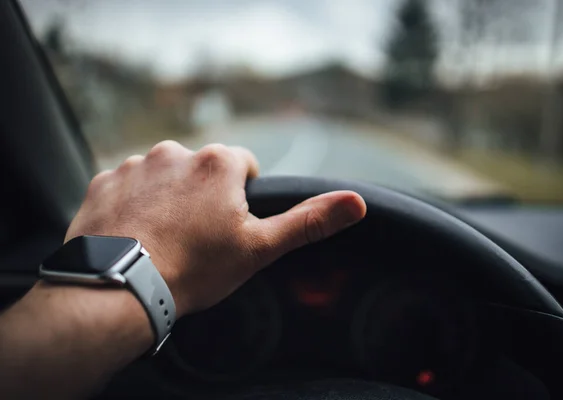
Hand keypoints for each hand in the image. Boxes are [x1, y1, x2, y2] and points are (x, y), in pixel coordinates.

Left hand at [66, 141, 365, 316]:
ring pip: (164, 176)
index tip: (228, 225)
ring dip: (167, 198)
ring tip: (164, 237)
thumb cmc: (195, 268)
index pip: (242, 166)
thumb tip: (356, 202)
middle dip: (202, 195)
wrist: (121, 288)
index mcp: (218, 163)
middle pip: (201, 169)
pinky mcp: (104, 180)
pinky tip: (135, 233)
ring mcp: (135, 164)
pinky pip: (127, 186)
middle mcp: (176, 151)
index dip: (240, 197)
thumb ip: (309, 221)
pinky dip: (133, 204)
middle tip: (196, 236)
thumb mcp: (260, 248)